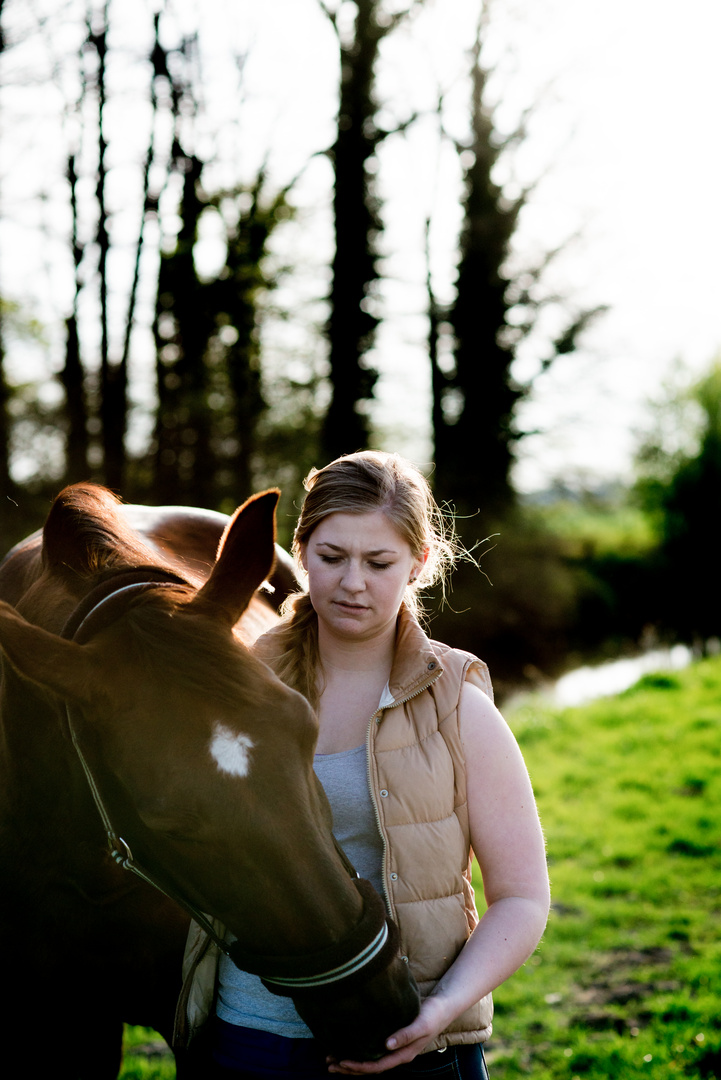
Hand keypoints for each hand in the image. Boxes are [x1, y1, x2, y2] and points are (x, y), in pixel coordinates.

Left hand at [327, 995, 452, 1074]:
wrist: (443, 1007)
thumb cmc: (432, 1014)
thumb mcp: (421, 1023)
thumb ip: (405, 1035)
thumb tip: (386, 1045)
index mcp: (404, 1054)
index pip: (378, 1066)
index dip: (360, 1066)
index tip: (343, 1062)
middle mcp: (397, 1054)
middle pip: (370, 1067)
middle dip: (349, 1067)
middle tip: (329, 1063)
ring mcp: (395, 1048)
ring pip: (370, 1059)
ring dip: (352, 1060)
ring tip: (332, 1058)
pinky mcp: (392, 1039)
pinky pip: (373, 1049)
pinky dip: (359, 1050)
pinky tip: (349, 1045)